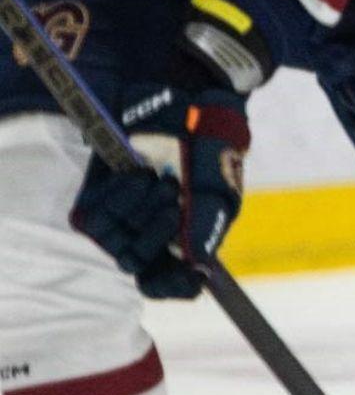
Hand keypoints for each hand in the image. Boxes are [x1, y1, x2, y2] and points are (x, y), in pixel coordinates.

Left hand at [71, 82, 249, 298]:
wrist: (186, 106)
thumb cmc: (209, 150)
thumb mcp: (217, 189)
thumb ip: (206, 226)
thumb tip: (200, 264)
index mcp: (182, 240)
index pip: (169, 284)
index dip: (174, 288)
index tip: (190, 280)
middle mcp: (149, 233)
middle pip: (137, 265)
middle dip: (156, 236)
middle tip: (174, 201)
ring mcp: (121, 216)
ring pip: (116, 243)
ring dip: (140, 214)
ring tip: (159, 181)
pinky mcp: (97, 196)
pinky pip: (96, 217)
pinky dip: (120, 198)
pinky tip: (138, 176)